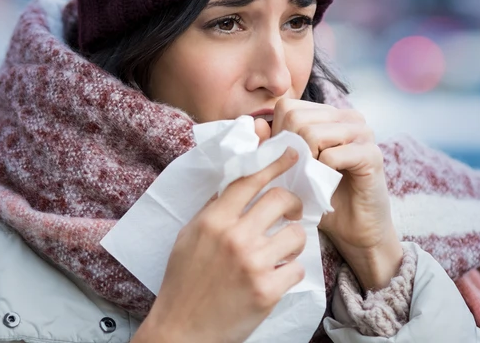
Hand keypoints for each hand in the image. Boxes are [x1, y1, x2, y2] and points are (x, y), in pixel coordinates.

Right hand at [136, 148, 305, 342]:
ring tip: (282, 252)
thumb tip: (238, 185)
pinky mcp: (268, 291)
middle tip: (291, 213)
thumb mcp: (188, 237)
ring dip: (293, 242)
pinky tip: (276, 278)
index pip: (249, 180)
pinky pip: (297, 269)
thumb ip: (213, 211)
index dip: (274, 163)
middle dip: (293, 204)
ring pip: (296, 235)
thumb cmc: (183, 283)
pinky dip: (290, 273)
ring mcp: (253, 264)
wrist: (181, 330)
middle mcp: (234, 237)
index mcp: (213, 221)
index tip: (292, 154)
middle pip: (280, 200)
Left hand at [270, 98, 402, 290]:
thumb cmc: (321, 197)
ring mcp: (363, 132)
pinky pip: (331, 155)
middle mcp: (348, 116)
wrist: (355, 230)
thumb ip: (272, 146)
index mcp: (329, 114)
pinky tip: (328, 185)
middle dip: (290, 151)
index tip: (287, 161)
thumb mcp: (289, 169)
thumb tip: (257, 124)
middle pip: (297, 118)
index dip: (279, 135)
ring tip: (312, 179)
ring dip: (304, 164)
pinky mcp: (372, 154)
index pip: (288, 106)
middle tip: (300, 174)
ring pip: (311, 133)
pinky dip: (321, 175)